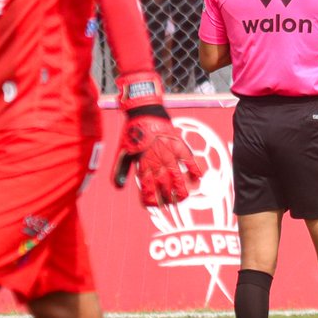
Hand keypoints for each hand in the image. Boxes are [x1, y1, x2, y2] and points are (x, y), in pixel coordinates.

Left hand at [114, 72, 202, 205]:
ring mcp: (169, 155)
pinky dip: (195, 170)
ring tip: (184, 198)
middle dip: (168, 199)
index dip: (152, 201)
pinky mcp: (178, 145)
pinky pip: (190, 161)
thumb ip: (120, 171)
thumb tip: (119, 188)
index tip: (154, 206)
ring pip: (178, 178)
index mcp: (143, 166)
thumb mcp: (122, 152)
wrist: (143, 112)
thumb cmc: (132, 133)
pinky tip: (198, 179)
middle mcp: (157, 163)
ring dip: (182, 190)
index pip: (148, 190)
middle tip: (170, 204)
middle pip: (165, 188)